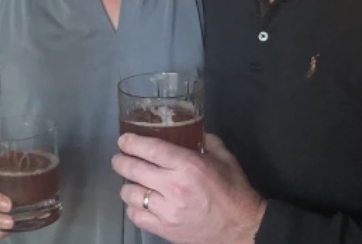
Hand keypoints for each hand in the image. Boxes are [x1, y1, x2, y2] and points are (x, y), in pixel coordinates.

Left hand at [112, 133, 265, 243]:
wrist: (242, 228)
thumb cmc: (233, 189)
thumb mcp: (224, 157)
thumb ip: (206, 140)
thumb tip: (193, 131)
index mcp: (188, 165)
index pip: (151, 149)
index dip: (132, 142)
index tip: (124, 139)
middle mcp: (173, 187)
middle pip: (134, 170)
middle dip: (121, 160)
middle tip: (119, 157)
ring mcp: (167, 211)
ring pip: (131, 194)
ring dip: (126, 185)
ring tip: (130, 180)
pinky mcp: (165, 230)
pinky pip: (137, 216)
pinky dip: (133, 207)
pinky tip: (138, 201)